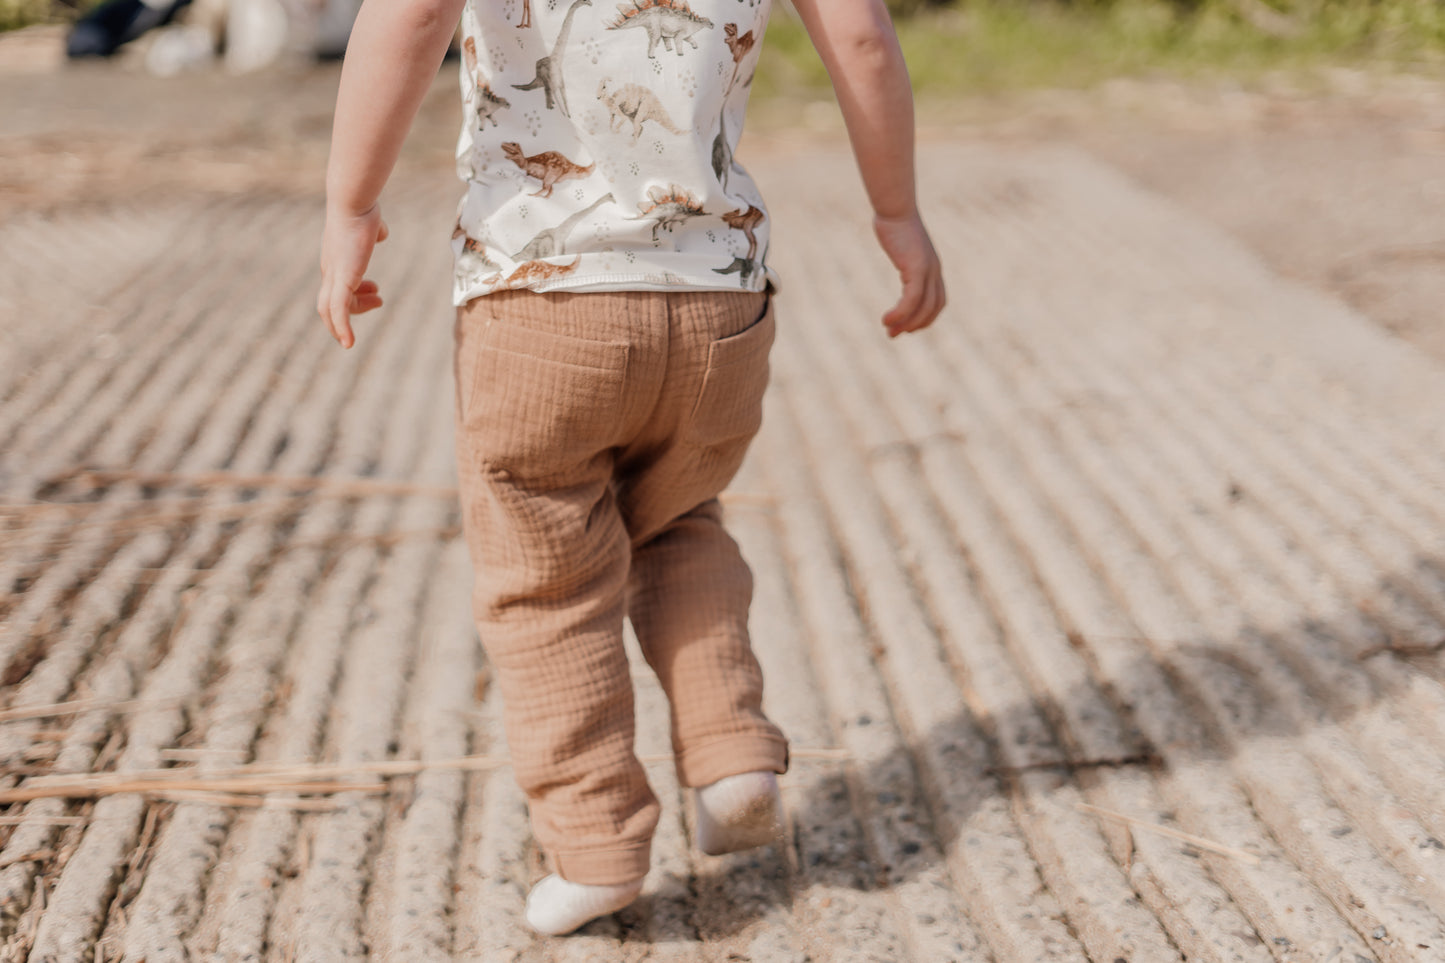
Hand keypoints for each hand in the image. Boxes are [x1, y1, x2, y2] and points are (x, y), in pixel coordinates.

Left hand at [317, 203, 388, 348]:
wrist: (353, 202)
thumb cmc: (363, 208)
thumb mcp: (370, 225)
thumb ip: (373, 231)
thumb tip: (380, 232)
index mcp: (336, 259)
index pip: (337, 287)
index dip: (356, 296)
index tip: (377, 291)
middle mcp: (330, 269)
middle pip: (328, 303)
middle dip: (351, 311)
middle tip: (377, 303)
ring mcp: (333, 276)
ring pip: (328, 310)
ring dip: (343, 324)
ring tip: (359, 330)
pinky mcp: (341, 280)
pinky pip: (338, 311)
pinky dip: (341, 329)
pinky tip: (348, 343)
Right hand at [874, 211, 944, 337]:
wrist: (894, 208)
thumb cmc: (894, 222)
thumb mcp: (900, 242)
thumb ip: (902, 252)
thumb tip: (896, 249)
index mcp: (932, 266)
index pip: (937, 300)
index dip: (925, 317)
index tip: (906, 326)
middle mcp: (934, 270)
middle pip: (933, 307)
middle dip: (915, 325)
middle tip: (894, 335)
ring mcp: (928, 269)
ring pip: (923, 307)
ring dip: (906, 323)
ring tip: (889, 331)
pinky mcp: (917, 268)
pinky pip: (911, 299)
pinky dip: (901, 313)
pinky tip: (887, 319)